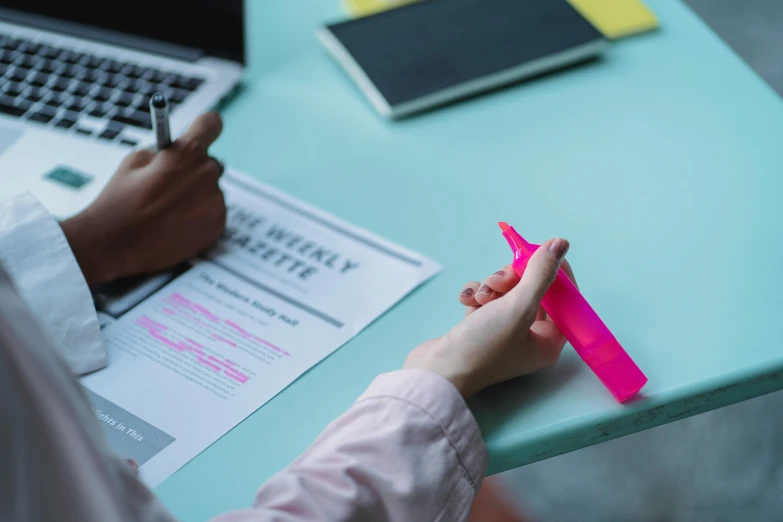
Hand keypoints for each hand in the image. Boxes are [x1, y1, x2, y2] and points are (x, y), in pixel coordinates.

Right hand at [61, 112, 225, 285]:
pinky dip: (200, 216)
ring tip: (169, 210)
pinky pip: (213, 212)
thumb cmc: (120, 201)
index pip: (211, 124)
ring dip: (197, 195)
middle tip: (172, 184)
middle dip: (194, 169)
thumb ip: (161, 153)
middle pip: (210, 162)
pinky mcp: (218, 225)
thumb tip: (174, 153)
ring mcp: (216, 201)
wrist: (115, 245)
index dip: (204, 127)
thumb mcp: (134, 161)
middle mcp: (208, 174)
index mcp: (187, 153)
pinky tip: (176, 224)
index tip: (201, 132)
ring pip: (211, 190)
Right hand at [403, 238, 576, 397]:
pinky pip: (486, 300)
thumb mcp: (518, 306)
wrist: (438, 370)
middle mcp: (529, 338)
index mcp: (548, 342)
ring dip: (491, 286)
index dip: (554, 273)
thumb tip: (560, 244)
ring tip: (480, 297)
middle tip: (499, 281)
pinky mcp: (480, 327)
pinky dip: (476, 295)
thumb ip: (541, 274)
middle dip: (514, 279)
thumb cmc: (484, 345)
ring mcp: (503, 333)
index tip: (538, 252)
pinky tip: (466, 301)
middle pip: (532, 292)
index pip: (564, 298)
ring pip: (506, 292)